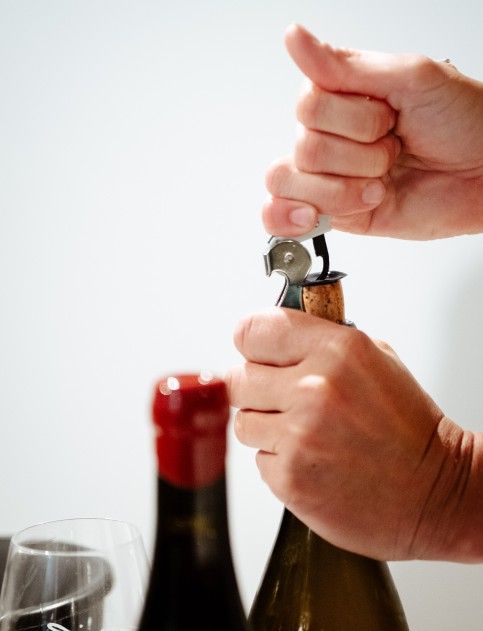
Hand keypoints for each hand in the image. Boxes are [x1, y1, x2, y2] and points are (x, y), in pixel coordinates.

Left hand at [227, 308, 479, 560]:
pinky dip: (279, 460)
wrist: (433, 491)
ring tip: (304, 433)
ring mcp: (299, 436)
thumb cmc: (406, 426)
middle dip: (255, 388)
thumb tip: (274, 335)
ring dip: (266, 427)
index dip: (252, 342)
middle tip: (282, 399)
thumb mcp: (375, 358)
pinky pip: (259, 459)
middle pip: (237, 378)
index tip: (256, 351)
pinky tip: (312, 459)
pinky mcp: (289, 477)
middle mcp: (314, 389)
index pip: (253, 331)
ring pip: (243, 421)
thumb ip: (320, 340)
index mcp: (336, 350)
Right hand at [264, 25, 482, 239]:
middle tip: (393, 150)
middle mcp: (333, 137)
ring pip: (295, 181)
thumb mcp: (409, 78)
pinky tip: (335, 208)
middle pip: (304, 148)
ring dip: (347, 186)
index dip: (349, 119)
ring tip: (382, 181)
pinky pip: (291, 216)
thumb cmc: (463, 123)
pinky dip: (307, 214)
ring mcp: (333, 178)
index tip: (387, 118)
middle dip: (358, 154)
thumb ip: (344, 66)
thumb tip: (295, 38)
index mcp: (343, 99)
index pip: (308, 107)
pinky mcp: (339, 214)